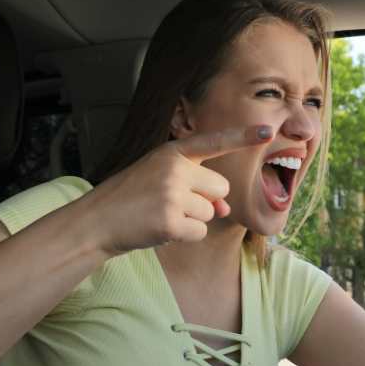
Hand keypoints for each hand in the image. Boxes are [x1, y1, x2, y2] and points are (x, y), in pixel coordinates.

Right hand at [87, 125, 272, 255]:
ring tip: (161, 215)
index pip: (213, 141)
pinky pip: (199, 232)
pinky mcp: (170, 221)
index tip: (268, 130)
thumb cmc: (131, 200)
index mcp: (171, 153)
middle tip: (171, 203)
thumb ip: (198, 188)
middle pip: (220, 188)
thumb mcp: (163, 183)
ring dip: (192, 220)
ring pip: (211, 212)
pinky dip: (184, 236)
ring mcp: (172, 194)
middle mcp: (174, 169)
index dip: (243, 135)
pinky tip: (161, 229)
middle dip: (206, 201)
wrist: (95, 222)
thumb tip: (225, 209)